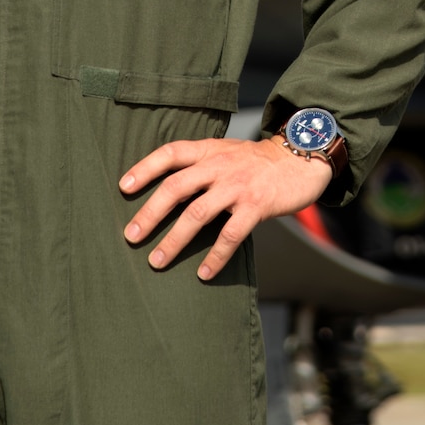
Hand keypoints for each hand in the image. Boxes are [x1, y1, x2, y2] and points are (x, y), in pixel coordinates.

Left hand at [120, 137, 332, 280]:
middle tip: (131, 236)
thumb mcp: (227, 152)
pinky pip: (231, 235)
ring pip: (198, 214)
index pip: (170, 153)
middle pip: (176, 187)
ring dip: (174, 240)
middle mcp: (220, 165)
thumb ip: (201, 165)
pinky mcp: (257, 205)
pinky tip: (204, 273)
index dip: (145, 168)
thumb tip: (168, 193)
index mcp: (209, 150)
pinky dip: (215, 256)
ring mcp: (238, 186)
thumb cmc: (258, 161)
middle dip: (150, 213)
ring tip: (157, 262)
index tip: (123, 187)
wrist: (301, 158)